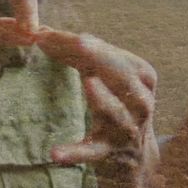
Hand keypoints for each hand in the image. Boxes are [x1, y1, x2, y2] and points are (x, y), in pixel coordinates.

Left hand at [35, 29, 158, 183]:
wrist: (137, 156)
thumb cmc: (118, 103)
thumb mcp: (109, 77)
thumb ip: (82, 56)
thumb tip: (43, 32)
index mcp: (144, 78)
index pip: (115, 55)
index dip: (87, 43)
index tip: (53, 33)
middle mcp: (141, 102)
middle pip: (121, 76)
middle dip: (97, 57)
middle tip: (78, 42)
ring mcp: (126, 129)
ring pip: (116, 112)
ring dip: (104, 98)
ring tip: (89, 82)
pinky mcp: (108, 153)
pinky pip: (91, 152)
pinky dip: (75, 153)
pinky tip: (55, 153)